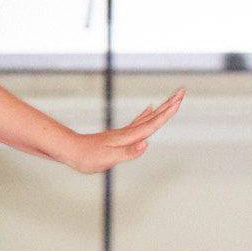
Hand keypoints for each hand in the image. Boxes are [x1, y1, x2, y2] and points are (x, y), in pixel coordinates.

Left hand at [54, 88, 183, 173]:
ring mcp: (124, 132)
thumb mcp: (109, 158)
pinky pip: (139, 122)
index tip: (178, 102)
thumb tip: (146, 144)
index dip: (167, 113)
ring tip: (173, 99)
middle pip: (154, 116)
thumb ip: (129, 152)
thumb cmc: (88, 157)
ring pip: (148, 117)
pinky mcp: (120, 135)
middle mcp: (129, 132)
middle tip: (182, 92)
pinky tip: (150, 109)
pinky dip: (147, 114)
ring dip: (162, 108)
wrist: (70, 150)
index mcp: (129, 137)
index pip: (153, 123)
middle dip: (169, 105)